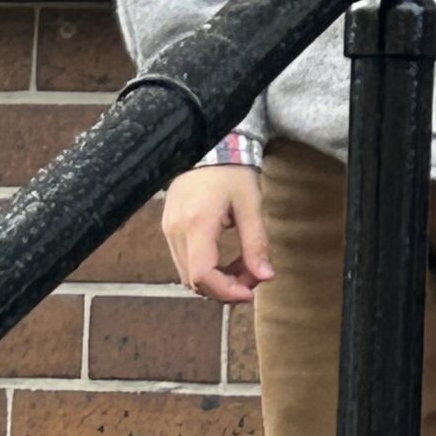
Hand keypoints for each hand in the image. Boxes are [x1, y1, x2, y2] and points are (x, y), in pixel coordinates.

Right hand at [161, 166, 272, 301]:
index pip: (202, 275)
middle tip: (253, 279)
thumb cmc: (232, 171)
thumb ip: (256, 242)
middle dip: (225, 288)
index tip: (251, 292)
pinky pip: (184, 261)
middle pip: (194, 281)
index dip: (226, 291)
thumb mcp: (250, 204)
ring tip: (243, 269)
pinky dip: (205, 270)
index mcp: (196, 223)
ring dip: (216, 281)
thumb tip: (266, 277)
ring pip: (187, 275)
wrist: (209, 144)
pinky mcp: (168, 228)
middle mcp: (176, 230)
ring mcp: (168, 229)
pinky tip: (226, 261)